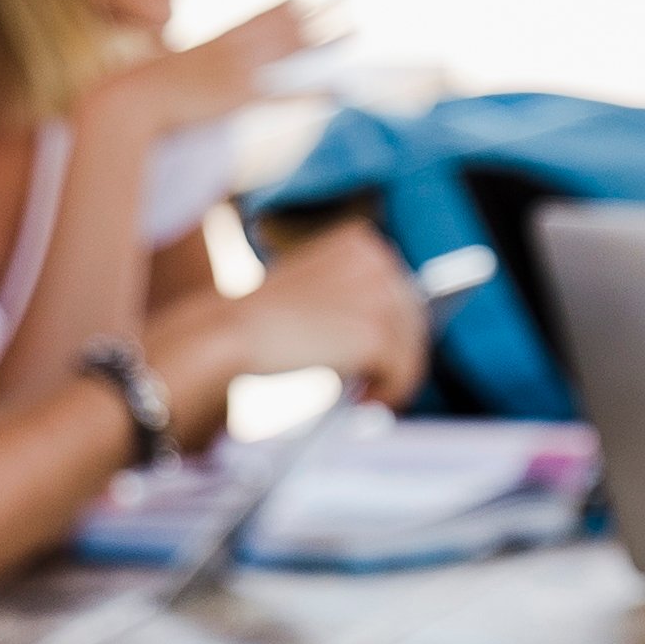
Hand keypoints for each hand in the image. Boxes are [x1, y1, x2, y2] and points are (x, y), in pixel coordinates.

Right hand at [99, 0, 341, 139]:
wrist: (129, 99)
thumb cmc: (142, 87)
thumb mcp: (168, 67)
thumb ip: (184, 62)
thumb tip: (176, 58)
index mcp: (218, 40)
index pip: (260, 16)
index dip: (287, 7)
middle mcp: (234, 50)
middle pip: (286, 27)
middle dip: (320, 14)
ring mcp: (239, 73)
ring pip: (293, 52)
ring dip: (326, 41)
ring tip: (356, 30)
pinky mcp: (239, 100)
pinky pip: (284, 96)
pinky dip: (309, 93)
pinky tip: (334, 91)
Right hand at [225, 217, 428, 405]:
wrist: (230, 332)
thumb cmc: (262, 320)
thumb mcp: (317, 291)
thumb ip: (354, 297)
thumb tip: (396, 331)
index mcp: (361, 241)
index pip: (401, 291)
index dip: (393, 330)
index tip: (375, 356)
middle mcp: (377, 258)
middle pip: (414, 319)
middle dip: (396, 356)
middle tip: (373, 384)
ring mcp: (380, 294)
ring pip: (412, 347)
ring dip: (393, 378)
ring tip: (365, 396)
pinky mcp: (377, 332)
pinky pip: (405, 371)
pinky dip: (391, 393)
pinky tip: (363, 401)